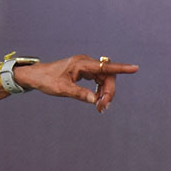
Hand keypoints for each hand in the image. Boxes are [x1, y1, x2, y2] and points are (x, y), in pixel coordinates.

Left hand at [16, 54, 137, 111]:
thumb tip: (95, 101)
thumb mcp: (62, 89)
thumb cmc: (47, 80)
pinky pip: (98, 80)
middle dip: (108, 92)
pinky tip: (97, 100)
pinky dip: (100, 91)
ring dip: (105, 93)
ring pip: (104, 79)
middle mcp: (85, 63)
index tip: (135, 68)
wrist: (36, 76)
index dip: (121, 68)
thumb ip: (79, 94)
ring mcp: (85, 66)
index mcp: (81, 63)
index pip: (105, 66)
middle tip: (103, 107)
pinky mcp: (84, 72)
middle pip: (107, 76)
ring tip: (100, 107)